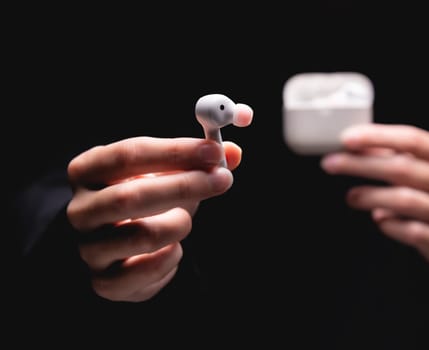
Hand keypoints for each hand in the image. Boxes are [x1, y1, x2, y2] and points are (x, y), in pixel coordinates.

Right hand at [67, 105, 252, 301]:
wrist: (120, 243)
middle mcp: (80, 210)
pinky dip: (171, 257)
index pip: (128, 155)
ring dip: (178, 224)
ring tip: (185, 219)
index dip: (175, 152)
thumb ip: (198, 162)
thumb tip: (234, 153)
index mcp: (88, 170)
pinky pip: (146, 271)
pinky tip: (175, 247)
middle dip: (184, 187)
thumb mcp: (166, 172)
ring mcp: (89, 248)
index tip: (214, 152)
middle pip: (129, 196)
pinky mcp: (105, 282)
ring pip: (141, 236)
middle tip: (222, 180)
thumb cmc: (147, 198)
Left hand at [321, 124, 428, 265]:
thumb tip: (352, 144)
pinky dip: (390, 224)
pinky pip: (412, 231)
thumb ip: (391, 154)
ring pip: (407, 201)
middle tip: (331, 164)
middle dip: (362, 165)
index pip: (414, 139)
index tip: (346, 139)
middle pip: (405, 168)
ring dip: (372, 196)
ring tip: (351, 196)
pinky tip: (378, 219)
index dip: (377, 137)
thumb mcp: (420, 167)